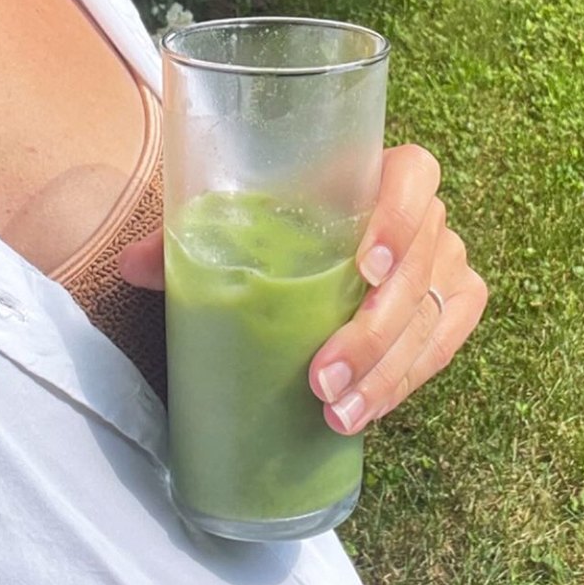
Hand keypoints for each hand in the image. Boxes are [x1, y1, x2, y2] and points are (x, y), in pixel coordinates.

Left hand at [116, 142, 488, 433]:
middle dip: (373, 332)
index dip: (400, 218)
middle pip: (421, 266)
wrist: (323, 243)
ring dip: (388, 372)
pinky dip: (409, 380)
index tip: (365, 269)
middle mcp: (426, 214)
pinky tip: (369, 410)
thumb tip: (131, 265)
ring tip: (338, 414)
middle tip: (321, 380)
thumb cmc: (281, 223)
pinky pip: (444, 343)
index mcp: (379, 170)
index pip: (416, 176)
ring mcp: (446, 260)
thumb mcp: (242, 223)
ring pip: (431, 317)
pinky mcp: (452, 304)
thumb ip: (189, 238)